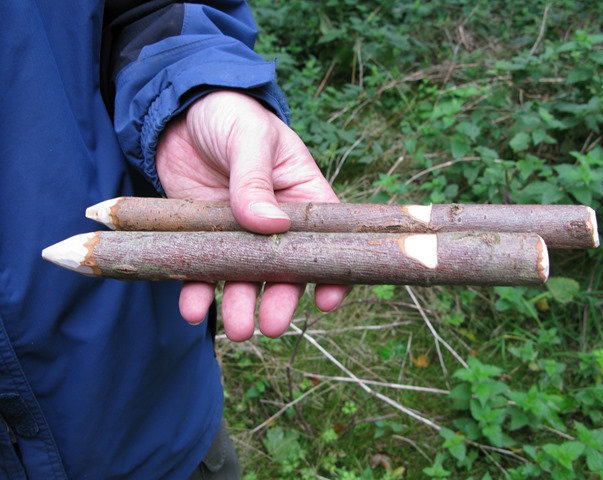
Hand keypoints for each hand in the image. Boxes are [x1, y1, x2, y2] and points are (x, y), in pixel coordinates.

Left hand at [156, 91, 348, 340]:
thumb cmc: (231, 115)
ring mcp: (239, 233)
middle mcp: (276, 223)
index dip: (332, 273)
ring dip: (241, 305)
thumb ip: (256, 181)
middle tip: (270, 326)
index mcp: (303, 197)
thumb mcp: (250, 139)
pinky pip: (204, 269)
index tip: (327, 299)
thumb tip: (272, 226)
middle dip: (280, 300)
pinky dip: (198, 291)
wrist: (180, 112)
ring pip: (244, 277)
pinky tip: (193, 308)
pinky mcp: (205, 236)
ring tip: (236, 329)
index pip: (326, 241)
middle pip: (285, 269)